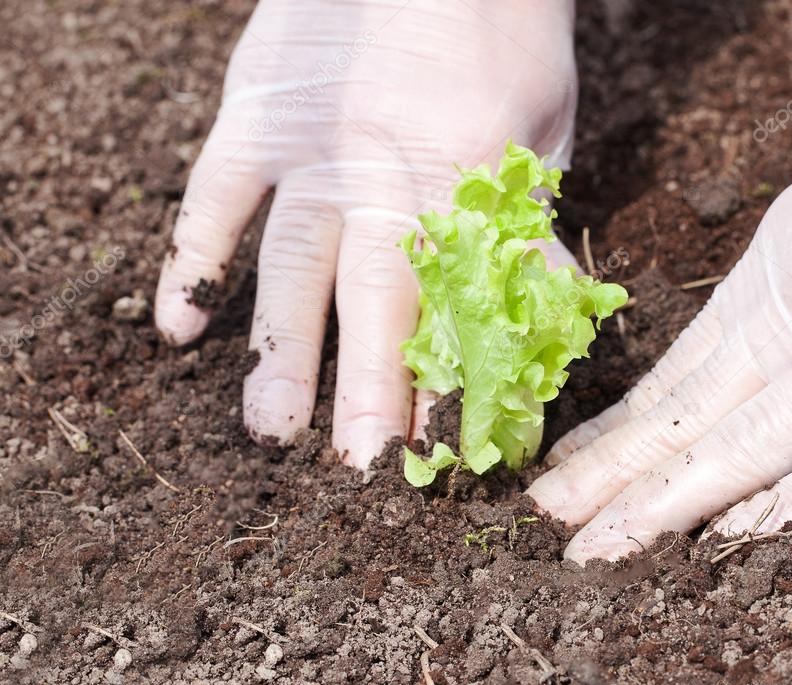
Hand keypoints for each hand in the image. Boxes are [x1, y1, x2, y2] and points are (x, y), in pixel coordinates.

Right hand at [154, 0, 577, 465]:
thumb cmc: (502, 32)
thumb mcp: (546, 128)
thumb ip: (529, 224)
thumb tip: (542, 320)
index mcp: (469, 172)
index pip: (459, 301)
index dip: (454, 379)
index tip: (451, 451)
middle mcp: (384, 167)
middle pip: (375, 295)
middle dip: (369, 387)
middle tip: (361, 468)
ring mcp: (312, 143)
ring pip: (291, 263)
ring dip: (280, 349)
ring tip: (272, 430)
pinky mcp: (257, 114)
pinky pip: (216, 195)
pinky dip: (193, 259)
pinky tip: (178, 329)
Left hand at [528, 25, 791, 563]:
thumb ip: (778, 283)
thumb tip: (749, 332)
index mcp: (762, 284)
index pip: (671, 376)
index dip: (614, 428)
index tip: (565, 464)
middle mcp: (790, 331)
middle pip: (683, 423)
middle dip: (610, 481)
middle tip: (549, 524)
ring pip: (739, 455)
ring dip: (666, 512)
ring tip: (602, 556)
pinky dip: (790, 518)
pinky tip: (731, 553)